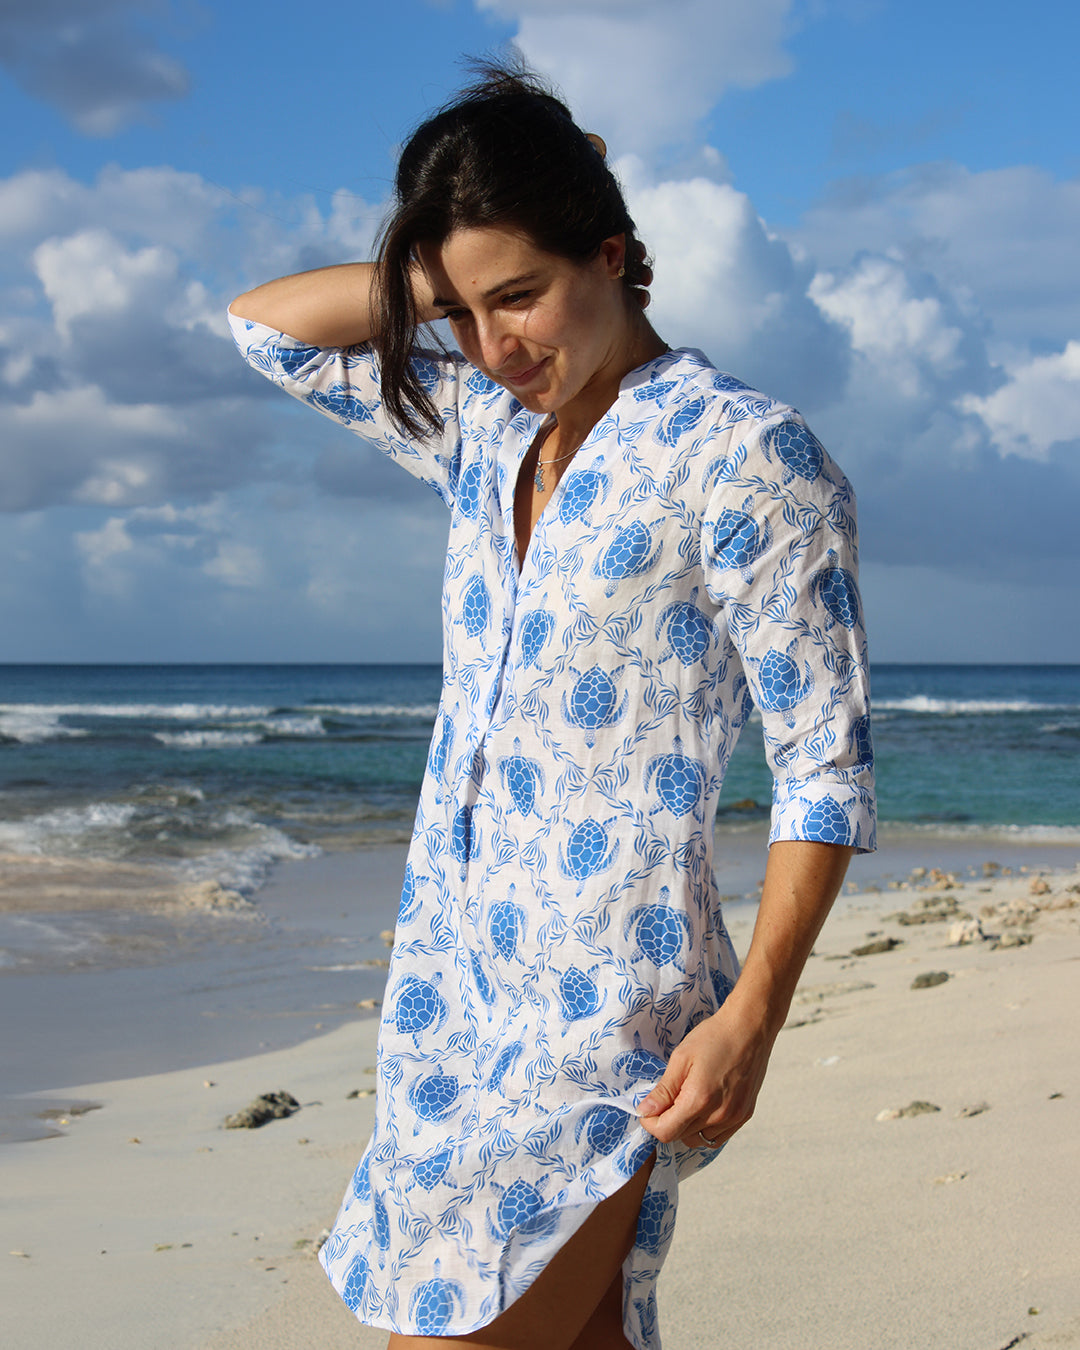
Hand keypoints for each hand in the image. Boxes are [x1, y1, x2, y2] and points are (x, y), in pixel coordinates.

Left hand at [635, 994, 776, 1149]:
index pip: (666, 1132)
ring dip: (687, 1127)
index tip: (647, 1109)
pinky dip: (705, 1128)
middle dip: (668, 1122)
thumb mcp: (681, 1058)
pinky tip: (703, 1106)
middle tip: (668, 1098)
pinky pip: (718, 1136)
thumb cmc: (714, 1037)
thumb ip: (663, 1091)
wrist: (750, 1028)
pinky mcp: (745, 1116)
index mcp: (699, 1100)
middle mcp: (719, 1115)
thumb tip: (644, 1111)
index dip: (650, 1123)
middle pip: (681, 1137)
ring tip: (686, 1100)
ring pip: (699, 1139)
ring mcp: (734, 1118)